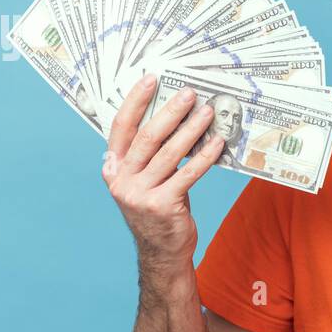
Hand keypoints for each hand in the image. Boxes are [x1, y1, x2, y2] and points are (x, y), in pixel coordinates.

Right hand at [102, 75, 225, 264]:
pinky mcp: (162, 205)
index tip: (151, 80)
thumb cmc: (157, 207)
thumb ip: (150, 154)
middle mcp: (122, 180)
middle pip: (147, 137)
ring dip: (191, 130)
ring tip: (208, 113)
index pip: (121, 127)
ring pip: (169, 153)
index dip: (135, 101)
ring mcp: (140, 194)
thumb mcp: (144, 179)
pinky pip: (188, 174)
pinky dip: (204, 157)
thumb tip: (175, 116)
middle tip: (188, 94)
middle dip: (170, 112)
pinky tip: (217, 143)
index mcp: (113, 168)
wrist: (161, 252)